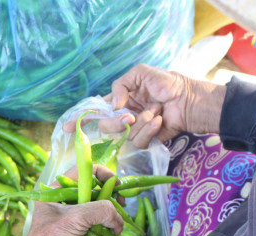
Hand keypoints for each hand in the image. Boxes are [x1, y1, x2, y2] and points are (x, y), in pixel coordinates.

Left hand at [21, 165, 123, 235]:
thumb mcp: (77, 217)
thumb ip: (102, 210)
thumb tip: (118, 220)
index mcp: (54, 192)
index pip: (81, 172)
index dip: (101, 174)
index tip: (116, 183)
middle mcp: (62, 202)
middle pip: (92, 190)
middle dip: (109, 195)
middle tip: (120, 202)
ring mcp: (71, 218)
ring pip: (97, 208)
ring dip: (110, 212)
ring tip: (118, 219)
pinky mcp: (79, 233)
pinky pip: (98, 223)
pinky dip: (108, 225)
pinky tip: (116, 230)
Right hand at [63, 64, 225, 147]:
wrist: (189, 99)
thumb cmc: (168, 83)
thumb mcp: (140, 73)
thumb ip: (120, 86)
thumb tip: (113, 107)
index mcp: (119, 101)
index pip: (95, 111)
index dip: (80, 119)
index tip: (67, 127)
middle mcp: (124, 117)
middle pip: (105, 127)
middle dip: (117, 122)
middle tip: (131, 115)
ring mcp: (135, 130)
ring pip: (124, 136)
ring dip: (142, 122)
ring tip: (157, 112)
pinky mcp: (147, 141)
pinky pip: (139, 141)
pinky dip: (151, 129)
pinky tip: (161, 121)